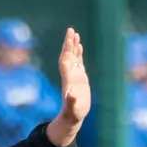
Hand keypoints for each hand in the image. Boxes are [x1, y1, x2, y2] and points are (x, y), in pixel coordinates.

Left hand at [47, 28, 89, 146]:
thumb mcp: (73, 108)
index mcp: (68, 78)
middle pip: (68, 55)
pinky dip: (78, 53)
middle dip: (69, 43)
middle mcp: (70, 74)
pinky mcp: (80, 78)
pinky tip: (79, 46)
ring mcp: (75, 75)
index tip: (70, 39)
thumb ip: (71, 101)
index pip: (66, 60)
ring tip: (75, 34)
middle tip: (71, 30)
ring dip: (73, 46)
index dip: (68, 49)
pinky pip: (78, 62)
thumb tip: (71, 95)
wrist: (73, 116)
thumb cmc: (73, 113)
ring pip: (73, 57)